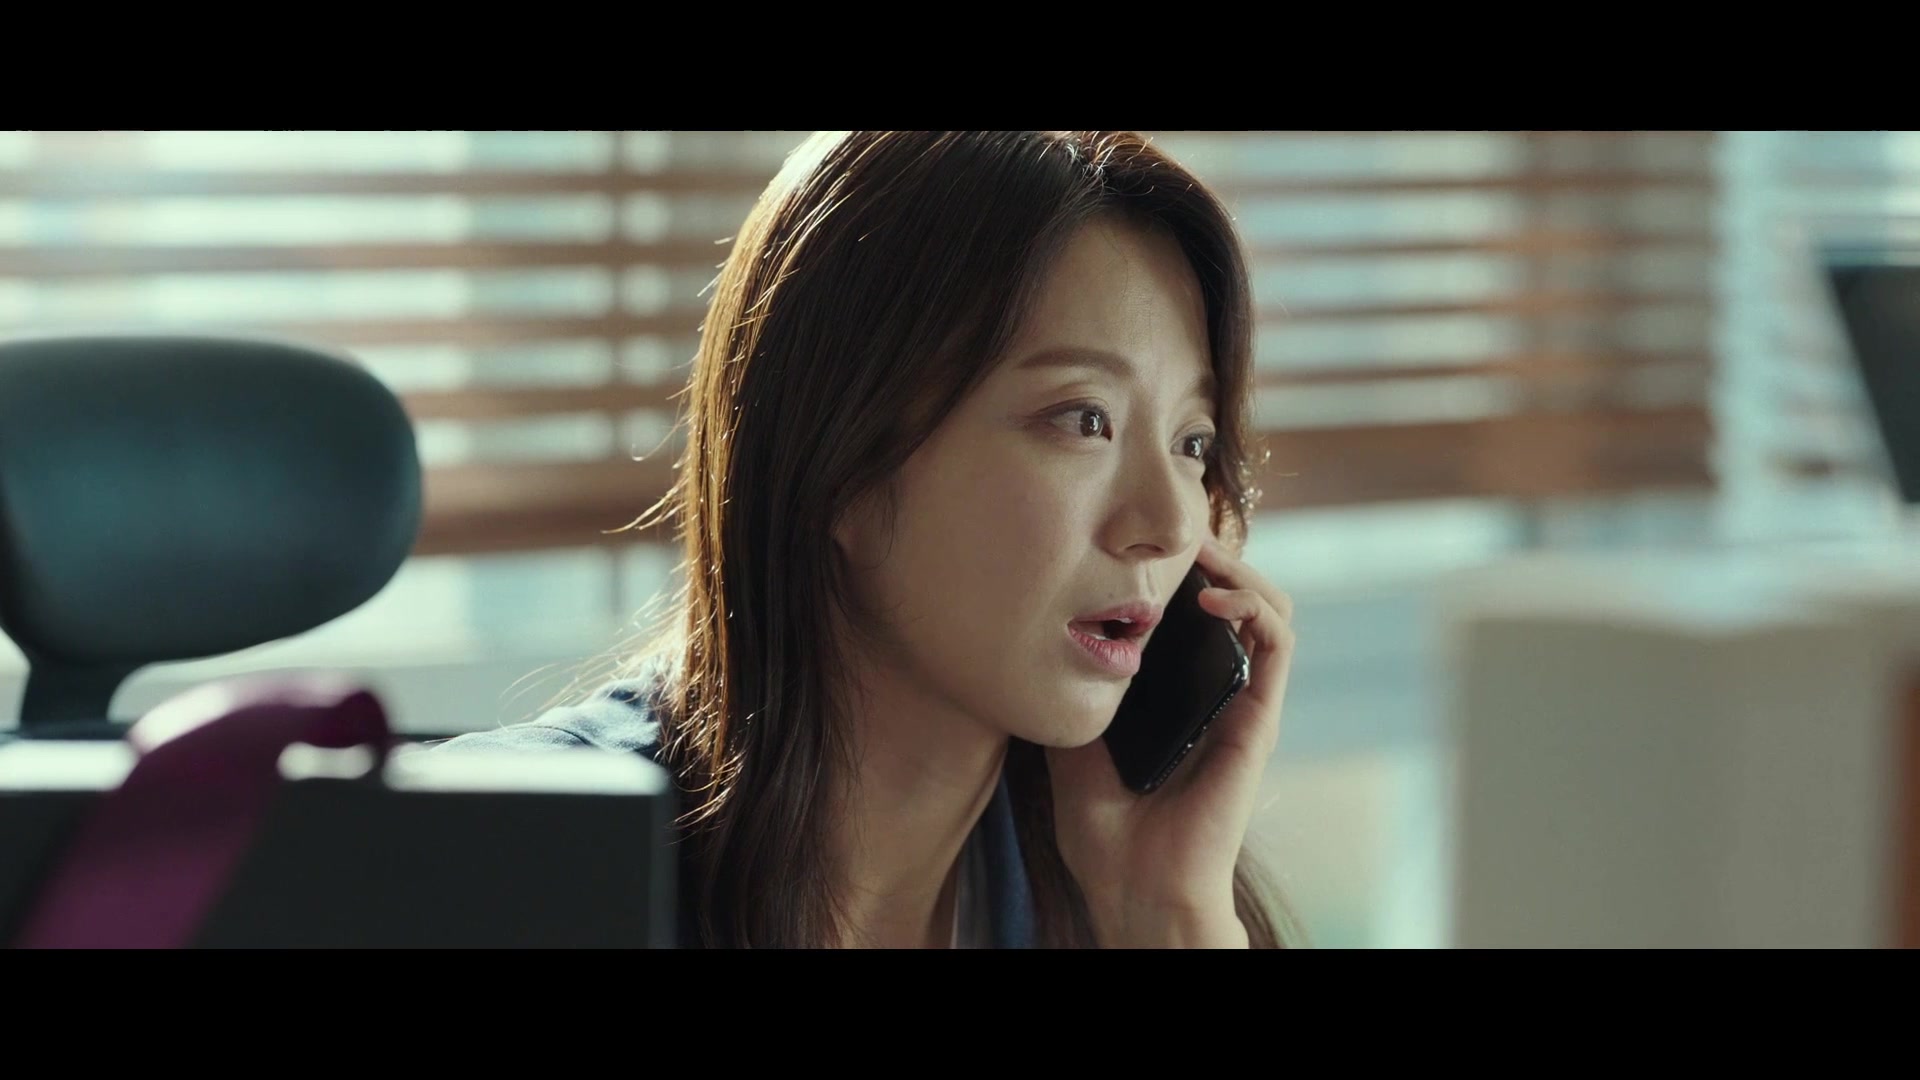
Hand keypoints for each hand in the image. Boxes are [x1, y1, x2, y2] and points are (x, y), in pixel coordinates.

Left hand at [1045, 534, 1293, 947]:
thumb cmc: (1104, 837)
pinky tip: (1214, 597)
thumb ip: (1068, 696)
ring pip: (1269, 608)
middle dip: (1215, 553)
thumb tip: (1035, 641)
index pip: (1196, 613)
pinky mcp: (1258, 720)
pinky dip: (1254, 606)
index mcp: (1179, 696)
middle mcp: (1217, 693)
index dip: (1182, 568)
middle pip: (1237, 598)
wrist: (1136, 891)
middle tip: (1176, 530)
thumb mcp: (1067, 746)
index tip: (1144, 539)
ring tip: (1202, 551)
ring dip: (1241, 567)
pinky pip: (1277, 644)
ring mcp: (1243, 704)